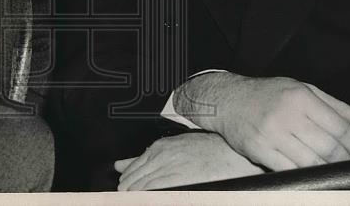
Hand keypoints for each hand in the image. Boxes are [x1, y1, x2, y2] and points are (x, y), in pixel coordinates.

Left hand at [114, 132, 263, 190]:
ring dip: (134, 195)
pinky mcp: (181, 181)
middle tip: (123, 199)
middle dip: (126, 191)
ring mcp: (170, 169)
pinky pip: (155, 191)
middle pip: (133, 180)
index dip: (125, 184)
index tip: (122, 193)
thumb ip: (141, 158)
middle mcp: (161, 157)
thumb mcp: (171, 148)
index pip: (130, 170)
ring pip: (142, 187)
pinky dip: (147, 196)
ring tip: (131, 201)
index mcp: (158, 149)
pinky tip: (144, 199)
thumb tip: (119, 165)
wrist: (230, 154)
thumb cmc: (204, 150)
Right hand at [174, 73, 349, 171]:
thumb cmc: (269, 94)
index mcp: (301, 97)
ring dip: (328, 170)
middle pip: (328, 147)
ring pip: (312, 162)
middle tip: (349, 163)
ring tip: (333, 169)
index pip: (338, 126)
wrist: (228, 101)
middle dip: (344, 160)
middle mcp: (287, 114)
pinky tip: (312, 173)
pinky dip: (306, 175)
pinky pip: (290, 170)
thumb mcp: (303, 90)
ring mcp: (272, 134)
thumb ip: (336, 106)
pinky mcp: (260, 150)